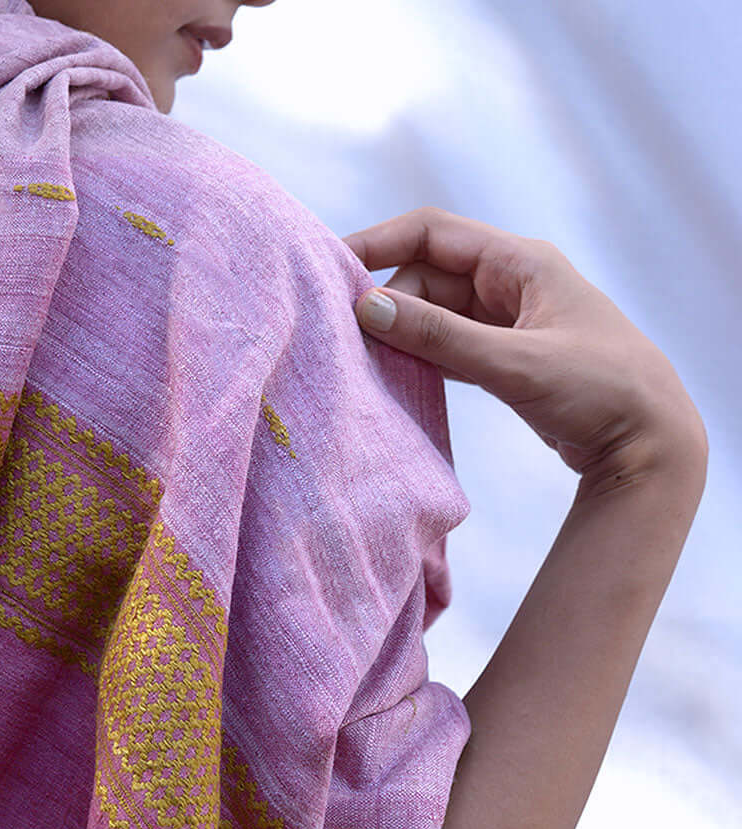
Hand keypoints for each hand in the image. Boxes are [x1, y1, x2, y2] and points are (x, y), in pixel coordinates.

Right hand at [343, 207, 704, 485]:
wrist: (649, 442)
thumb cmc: (598, 390)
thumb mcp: (515, 363)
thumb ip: (440, 337)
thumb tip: (367, 308)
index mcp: (520, 263)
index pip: (431, 233)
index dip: (377, 244)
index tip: (331, 269)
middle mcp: (512, 283)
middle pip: (427, 277)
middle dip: (389, 303)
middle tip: (350, 341)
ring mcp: (509, 321)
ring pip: (436, 314)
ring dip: (405, 334)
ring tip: (367, 363)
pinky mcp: (508, 357)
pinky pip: (451, 345)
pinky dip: (424, 357)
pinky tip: (399, 379)